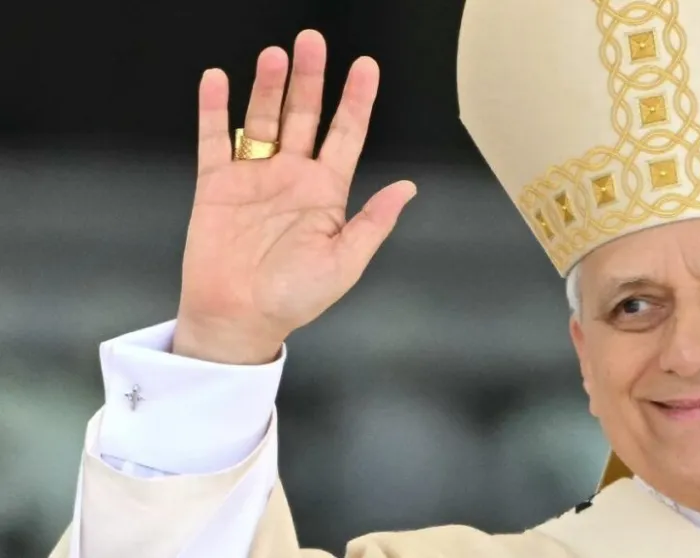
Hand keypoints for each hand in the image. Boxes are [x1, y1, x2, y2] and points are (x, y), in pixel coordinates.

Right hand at [173, 30, 415, 363]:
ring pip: (263, 119)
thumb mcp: (345, 262)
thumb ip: (374, 222)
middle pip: (305, 115)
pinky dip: (214, 110)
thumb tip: (407, 188)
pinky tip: (218, 81)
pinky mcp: (217, 184)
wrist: (239, 319)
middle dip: (310, 79)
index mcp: (326, 193)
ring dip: (268, 87)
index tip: (366, 67)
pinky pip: (215, 139)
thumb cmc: (294, 298)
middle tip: (312, 42)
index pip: (346, 135)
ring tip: (275, 56)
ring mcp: (254, 177)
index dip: (357, 100)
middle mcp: (292, 177)